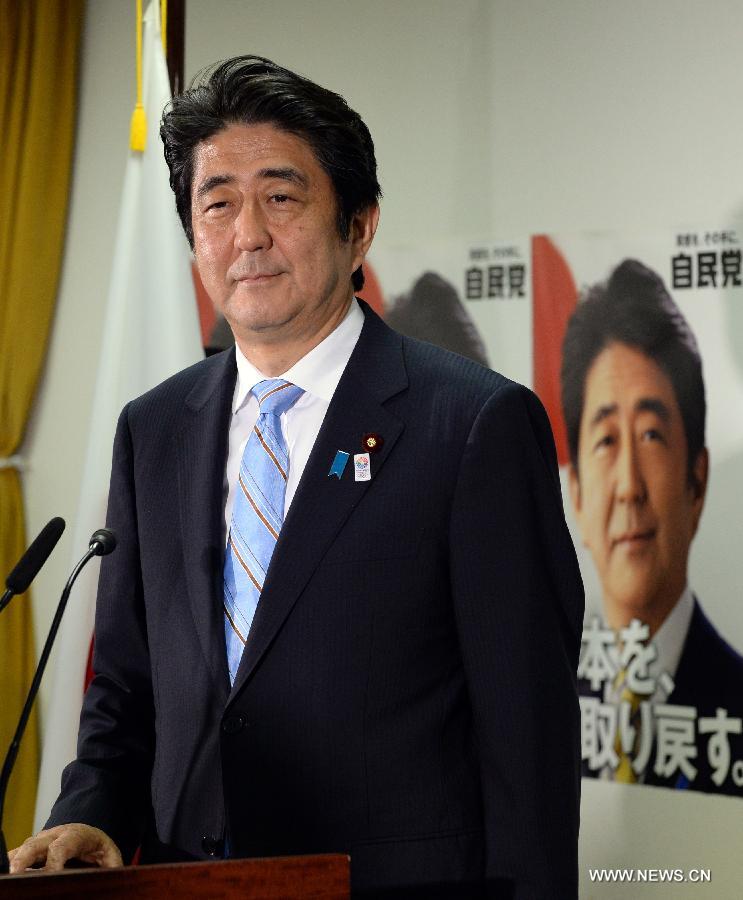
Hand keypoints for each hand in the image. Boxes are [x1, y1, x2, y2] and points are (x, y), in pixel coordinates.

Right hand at [8, 823, 122, 872]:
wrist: (86, 834)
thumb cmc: (97, 847)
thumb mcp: (109, 854)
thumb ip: (112, 866)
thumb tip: (116, 878)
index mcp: (75, 835)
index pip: (62, 846)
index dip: (54, 861)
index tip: (51, 876)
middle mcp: (53, 835)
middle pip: (34, 844)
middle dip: (24, 858)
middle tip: (16, 874)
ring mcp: (39, 842)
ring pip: (21, 850)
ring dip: (13, 863)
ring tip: (8, 878)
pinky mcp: (29, 850)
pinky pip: (16, 856)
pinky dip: (10, 865)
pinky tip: (9, 878)